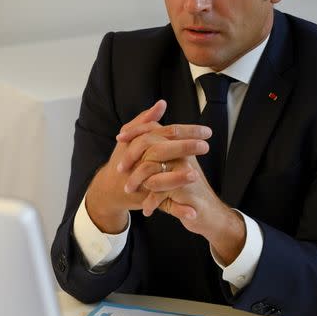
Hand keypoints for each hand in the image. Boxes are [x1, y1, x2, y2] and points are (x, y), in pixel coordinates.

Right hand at [84, 100, 211, 233]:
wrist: (109, 188)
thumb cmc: (124, 160)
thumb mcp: (132, 138)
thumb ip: (146, 120)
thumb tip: (162, 103)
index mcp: (139, 144)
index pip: (165, 133)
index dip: (187, 131)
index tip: (207, 131)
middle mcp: (139, 161)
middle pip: (161, 151)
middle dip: (184, 148)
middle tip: (206, 146)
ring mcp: (141, 181)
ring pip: (159, 179)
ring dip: (177, 178)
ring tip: (196, 175)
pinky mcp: (144, 199)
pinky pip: (163, 205)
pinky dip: (178, 210)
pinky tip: (193, 212)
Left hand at [118, 122, 245, 263]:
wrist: (207, 213)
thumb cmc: (185, 188)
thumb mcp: (172, 167)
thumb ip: (158, 146)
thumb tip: (143, 125)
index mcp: (179, 145)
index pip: (154, 129)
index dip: (135, 132)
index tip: (119, 139)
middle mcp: (184, 155)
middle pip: (151, 145)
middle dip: (131, 156)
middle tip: (120, 169)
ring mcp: (185, 171)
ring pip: (151, 168)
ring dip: (137, 180)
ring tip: (129, 189)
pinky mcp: (184, 190)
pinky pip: (159, 192)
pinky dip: (150, 201)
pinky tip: (146, 209)